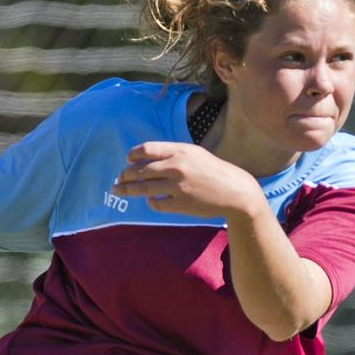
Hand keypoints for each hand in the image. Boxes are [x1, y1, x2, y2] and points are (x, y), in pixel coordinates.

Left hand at [113, 142, 260, 220]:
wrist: (235, 192)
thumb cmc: (214, 171)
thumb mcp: (195, 154)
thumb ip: (173, 154)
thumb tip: (146, 159)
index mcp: (180, 151)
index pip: (147, 149)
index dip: (133, 154)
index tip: (127, 159)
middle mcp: (177, 168)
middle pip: (140, 170)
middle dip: (125, 175)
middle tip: (119, 179)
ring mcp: (178, 187)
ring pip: (143, 188)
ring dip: (128, 190)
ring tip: (119, 190)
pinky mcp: (180, 205)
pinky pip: (156, 203)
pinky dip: (151, 201)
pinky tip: (151, 200)